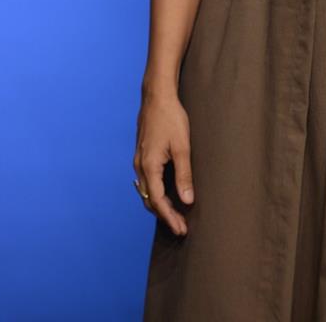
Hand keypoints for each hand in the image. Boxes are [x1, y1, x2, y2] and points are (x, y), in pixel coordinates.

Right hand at [133, 89, 194, 235]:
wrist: (157, 96)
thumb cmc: (171, 118)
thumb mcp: (182, 147)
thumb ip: (184, 175)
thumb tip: (187, 201)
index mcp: (149, 166)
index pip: (158, 202)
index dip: (170, 218)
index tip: (182, 230)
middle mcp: (140, 166)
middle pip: (149, 200)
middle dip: (165, 215)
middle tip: (181, 227)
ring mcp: (139, 160)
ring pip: (147, 191)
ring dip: (160, 205)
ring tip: (176, 214)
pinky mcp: (142, 154)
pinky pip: (147, 181)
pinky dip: (156, 192)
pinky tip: (167, 193)